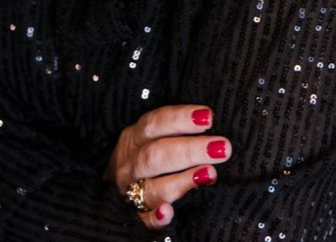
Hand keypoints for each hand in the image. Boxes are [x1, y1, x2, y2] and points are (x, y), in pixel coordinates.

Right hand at [103, 104, 231, 230]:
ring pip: (152, 187)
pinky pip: (144, 218)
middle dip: (190, 150)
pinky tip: (169, 213)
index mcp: (136, 136)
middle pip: (156, 154)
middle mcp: (131, 162)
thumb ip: (175, 130)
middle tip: (222, 148)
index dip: (181, 118)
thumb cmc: (147, 150)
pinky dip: (156, 217)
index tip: (208, 117)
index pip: (155, 123)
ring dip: (182, 180)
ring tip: (210, 174)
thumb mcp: (152, 134)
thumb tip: (209, 120)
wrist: (113, 178)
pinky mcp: (136, 214)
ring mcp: (132, 190)